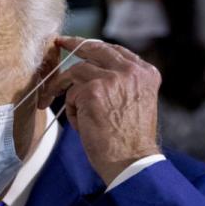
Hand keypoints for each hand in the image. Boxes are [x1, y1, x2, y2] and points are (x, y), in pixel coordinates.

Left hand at [37, 36, 161, 185]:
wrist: (131, 162)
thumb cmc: (130, 141)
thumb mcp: (134, 103)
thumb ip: (121, 84)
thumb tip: (92, 72)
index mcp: (146, 73)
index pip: (116, 50)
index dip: (94, 46)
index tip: (79, 44)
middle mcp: (131, 71)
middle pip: (95, 48)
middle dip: (73, 44)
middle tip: (59, 43)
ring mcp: (111, 78)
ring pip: (76, 72)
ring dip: (66, 90)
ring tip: (65, 108)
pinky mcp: (93, 91)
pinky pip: (70, 92)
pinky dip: (71, 110)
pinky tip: (81, 125)